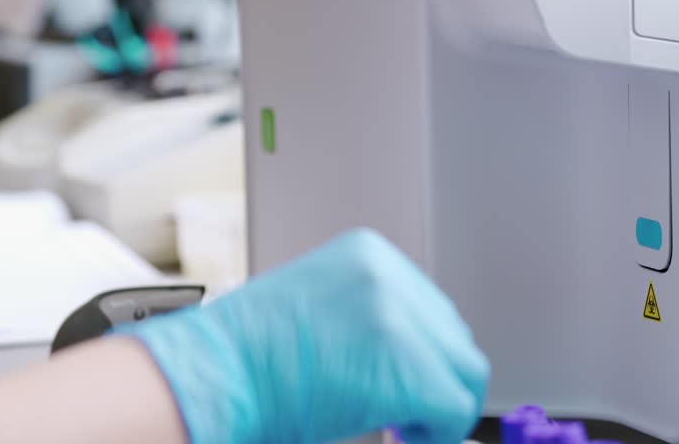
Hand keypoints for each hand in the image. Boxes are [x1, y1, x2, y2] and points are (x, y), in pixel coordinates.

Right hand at [124, 229, 488, 443]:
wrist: (213, 372)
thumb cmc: (245, 355)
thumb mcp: (318, 314)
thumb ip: (371, 324)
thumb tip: (416, 364)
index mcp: (367, 253)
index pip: (431, 308)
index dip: (421, 356)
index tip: (398, 386)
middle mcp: (389, 274)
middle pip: (453, 337)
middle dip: (433, 381)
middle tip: (400, 415)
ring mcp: (399, 316)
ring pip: (464, 371)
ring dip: (439, 407)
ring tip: (396, 426)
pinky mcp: (407, 364)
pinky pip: (453, 408)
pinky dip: (434, 432)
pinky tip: (396, 436)